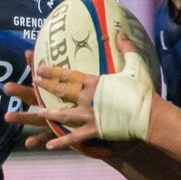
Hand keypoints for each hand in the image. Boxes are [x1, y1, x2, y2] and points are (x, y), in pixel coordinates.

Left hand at [4, 34, 151, 152]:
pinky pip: (73, 137)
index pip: (68, 75)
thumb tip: (121, 33)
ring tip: (38, 112)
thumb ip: (127, 49)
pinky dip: (60, 142)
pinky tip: (48, 146)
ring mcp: (88, 115)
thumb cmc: (142, 90)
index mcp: (94, 83)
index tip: (37, 69)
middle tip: (31, 83)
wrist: (149, 115)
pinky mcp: (93, 130)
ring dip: (49, 113)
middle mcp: (87, 98)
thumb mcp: (135, 66)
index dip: (52, 71)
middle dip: (45, 87)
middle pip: (62, 91)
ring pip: (63, 114)